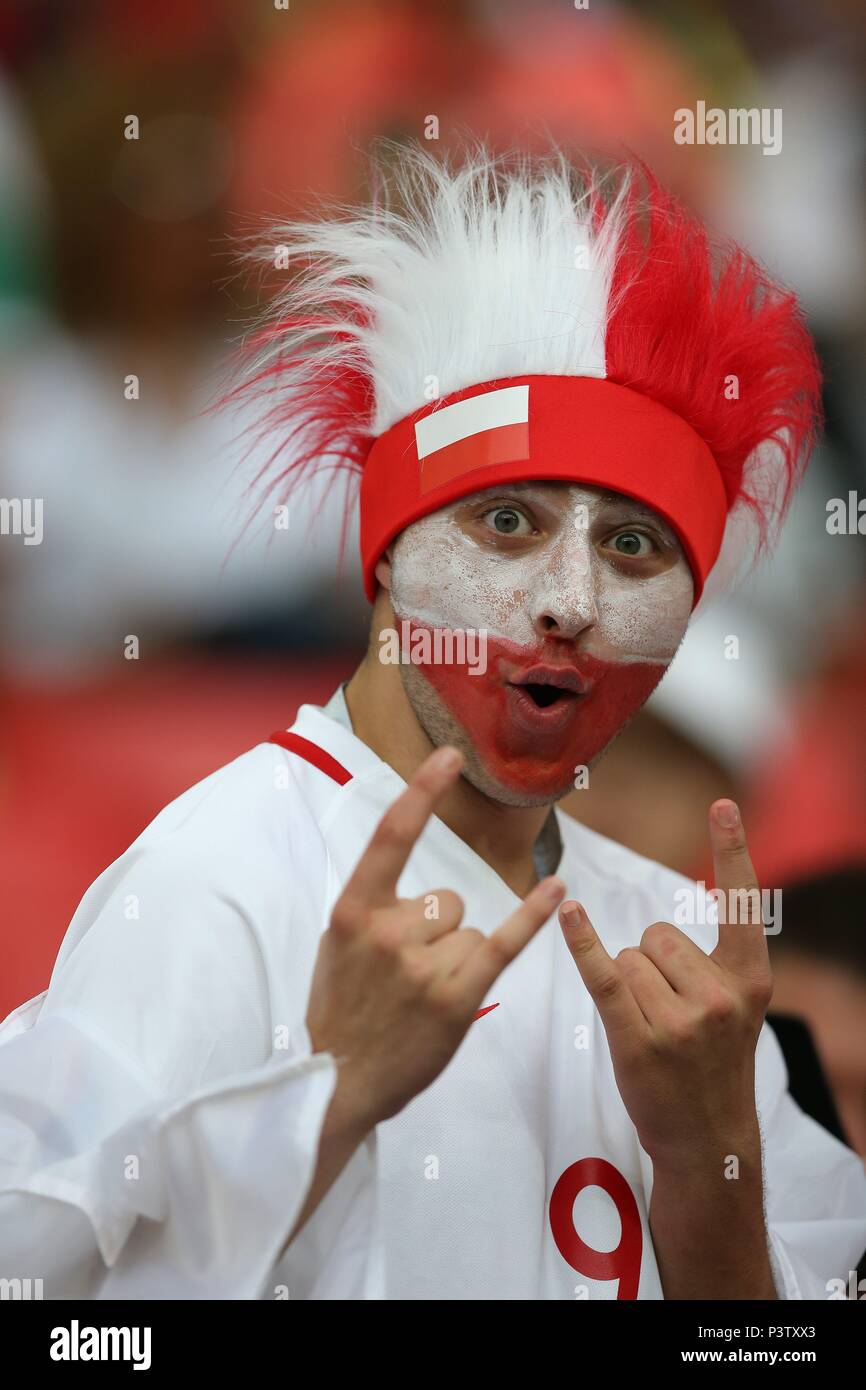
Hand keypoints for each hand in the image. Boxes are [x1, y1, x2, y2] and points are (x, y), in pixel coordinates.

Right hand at [306, 745, 565, 1130]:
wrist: (338, 1083)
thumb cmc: (342, 1010)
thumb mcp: (337, 948)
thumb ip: (374, 910)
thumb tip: (418, 890)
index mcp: (352, 911)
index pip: (391, 837)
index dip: (421, 792)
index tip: (450, 755)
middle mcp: (388, 932)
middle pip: (447, 900)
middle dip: (438, 932)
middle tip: (407, 979)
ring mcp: (422, 966)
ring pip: (469, 929)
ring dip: (456, 959)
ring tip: (421, 999)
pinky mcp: (456, 997)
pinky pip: (503, 943)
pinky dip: (532, 915)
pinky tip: (557, 889)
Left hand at [559, 800, 772, 1165]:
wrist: (708, 1138)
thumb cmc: (712, 1064)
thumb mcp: (733, 1010)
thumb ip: (709, 966)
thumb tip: (654, 929)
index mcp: (750, 980)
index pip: (742, 905)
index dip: (733, 851)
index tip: (721, 804)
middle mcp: (720, 996)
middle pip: (655, 934)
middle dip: (649, 962)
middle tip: (667, 1012)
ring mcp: (681, 1021)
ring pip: (627, 957)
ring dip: (627, 984)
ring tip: (650, 1028)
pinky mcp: (639, 1039)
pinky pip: (604, 974)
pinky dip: (582, 942)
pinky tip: (567, 913)